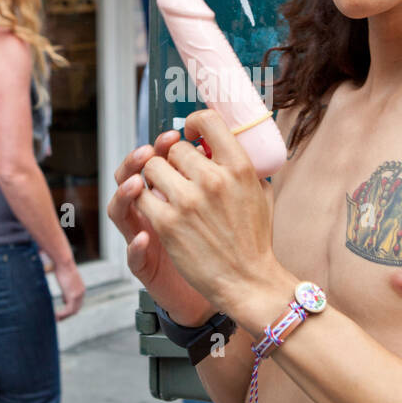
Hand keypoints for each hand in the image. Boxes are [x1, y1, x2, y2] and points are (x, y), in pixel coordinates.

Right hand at [53, 257, 84, 319]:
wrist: (64, 262)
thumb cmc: (62, 268)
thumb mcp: (65, 281)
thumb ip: (66, 290)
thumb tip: (64, 299)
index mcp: (81, 289)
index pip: (77, 304)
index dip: (69, 310)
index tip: (60, 313)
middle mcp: (82, 293)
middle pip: (76, 309)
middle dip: (67, 315)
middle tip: (57, 319)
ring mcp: (79, 295)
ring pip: (72, 311)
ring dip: (64, 317)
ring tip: (55, 319)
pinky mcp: (73, 296)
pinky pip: (68, 310)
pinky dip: (62, 314)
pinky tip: (55, 315)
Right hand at [107, 135, 215, 324]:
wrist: (228, 287)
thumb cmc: (223, 242)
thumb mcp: (221, 205)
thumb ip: (216, 178)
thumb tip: (222, 146)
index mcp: (167, 193)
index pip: (152, 160)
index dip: (159, 146)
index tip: (175, 134)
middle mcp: (149, 212)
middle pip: (128, 177)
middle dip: (138, 161)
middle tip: (151, 152)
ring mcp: (142, 237)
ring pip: (119, 210)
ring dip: (125, 194)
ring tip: (137, 184)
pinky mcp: (145, 266)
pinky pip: (132, 254)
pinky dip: (135, 245)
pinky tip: (143, 237)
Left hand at [135, 109, 277, 317]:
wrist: (247, 281)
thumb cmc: (254, 239)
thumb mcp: (260, 193)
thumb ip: (244, 166)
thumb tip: (228, 143)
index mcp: (239, 167)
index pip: (208, 121)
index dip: (193, 123)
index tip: (188, 135)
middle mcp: (213, 179)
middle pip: (173, 148)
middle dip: (172, 160)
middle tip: (176, 175)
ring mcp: (187, 201)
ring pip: (151, 168)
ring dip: (154, 178)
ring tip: (163, 191)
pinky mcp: (167, 224)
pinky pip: (141, 196)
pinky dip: (144, 200)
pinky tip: (154, 207)